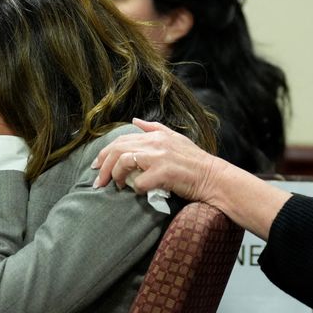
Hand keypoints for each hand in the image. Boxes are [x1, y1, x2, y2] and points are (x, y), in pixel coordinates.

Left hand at [91, 119, 222, 200]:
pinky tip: (140, 192)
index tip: (97, 165)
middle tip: (99, 181)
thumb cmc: (195, 162)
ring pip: (124, 162)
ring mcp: (160, 157)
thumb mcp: (176, 138)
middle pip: (118, 149)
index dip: (105, 152)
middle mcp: (156, 143)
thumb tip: (135, 120)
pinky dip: (136, 189)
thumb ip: (154, 128)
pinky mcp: (164, 173)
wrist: (214, 178)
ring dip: (116, 176)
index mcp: (157, 135)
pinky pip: (139, 183)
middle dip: (103, 165)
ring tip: (116, 186)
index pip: (122, 139)